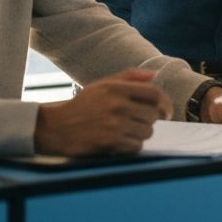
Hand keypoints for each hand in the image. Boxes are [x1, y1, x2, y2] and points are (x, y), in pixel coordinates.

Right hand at [34, 69, 172, 155]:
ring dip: (141, 133)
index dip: (165, 103)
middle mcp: (117, 104)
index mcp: (117, 88)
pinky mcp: (110, 142)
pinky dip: (132, 145)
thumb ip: (129, 77)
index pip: (154, 93)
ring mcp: (114, 124)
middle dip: (150, 120)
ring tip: (127, 131)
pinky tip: (121, 142)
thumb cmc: (82, 105)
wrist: (55, 128)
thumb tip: (154, 75)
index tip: (167, 112)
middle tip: (139, 122)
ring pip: (147, 131)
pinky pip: (136, 146)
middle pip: (153, 114)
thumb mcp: (103, 85)